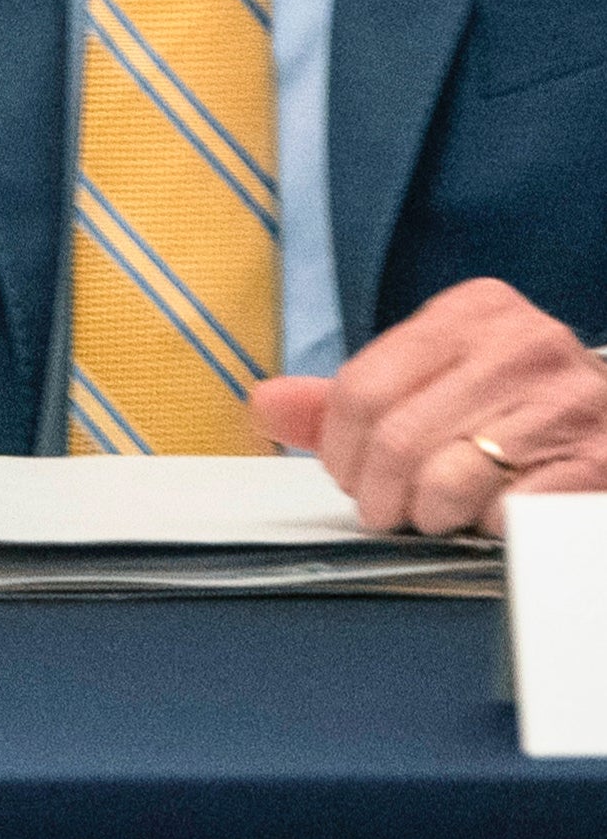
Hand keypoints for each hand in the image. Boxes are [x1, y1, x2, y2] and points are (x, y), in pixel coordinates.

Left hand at [253, 276, 606, 531]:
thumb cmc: (516, 405)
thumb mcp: (435, 379)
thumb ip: (351, 396)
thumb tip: (264, 404)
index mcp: (472, 310)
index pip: (361, 388)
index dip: (340, 450)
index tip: (350, 476)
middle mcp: (524, 342)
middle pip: (397, 438)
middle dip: (379, 493)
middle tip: (388, 511)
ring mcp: (569, 400)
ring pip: (446, 480)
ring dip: (429, 514)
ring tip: (438, 513)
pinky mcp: (597, 460)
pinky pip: (506, 511)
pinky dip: (487, 527)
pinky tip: (493, 515)